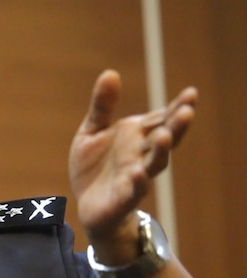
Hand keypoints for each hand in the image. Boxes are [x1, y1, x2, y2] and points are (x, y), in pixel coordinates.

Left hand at [69, 70, 195, 241]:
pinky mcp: (122, 198)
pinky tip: (138, 172)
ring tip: (164, 135)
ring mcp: (134, 177)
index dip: (176, 107)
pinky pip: (133, 190)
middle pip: (163, 139)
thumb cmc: (94, 166)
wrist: (86, 205)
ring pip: (154, 164)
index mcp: (136, 136)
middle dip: (175, 126)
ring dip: (161, 151)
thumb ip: (102, 106)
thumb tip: (111, 73)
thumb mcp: (92, 131)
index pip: (160, 119)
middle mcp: (141, 155)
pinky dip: (137, 182)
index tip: (191, 93)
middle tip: (187, 111)